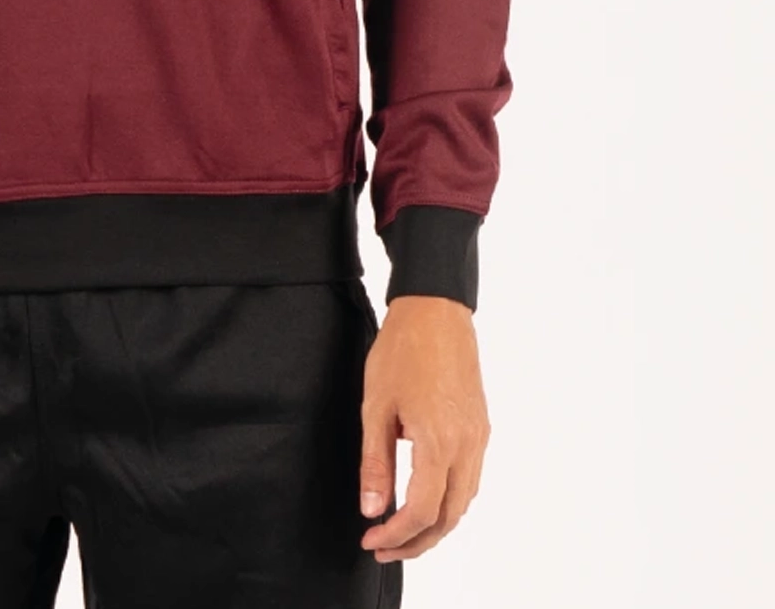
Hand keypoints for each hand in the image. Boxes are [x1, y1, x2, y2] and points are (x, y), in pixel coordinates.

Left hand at [358, 294, 489, 563]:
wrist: (435, 308)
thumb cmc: (402, 349)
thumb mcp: (376, 405)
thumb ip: (375, 462)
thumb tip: (372, 508)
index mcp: (439, 441)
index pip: (422, 511)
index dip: (397, 535)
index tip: (372, 539)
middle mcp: (467, 445)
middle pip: (449, 516)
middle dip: (417, 541)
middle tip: (384, 546)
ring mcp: (479, 436)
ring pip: (465, 500)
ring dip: (436, 524)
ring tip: (403, 529)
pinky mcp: (481, 425)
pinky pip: (471, 477)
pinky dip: (450, 499)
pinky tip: (427, 496)